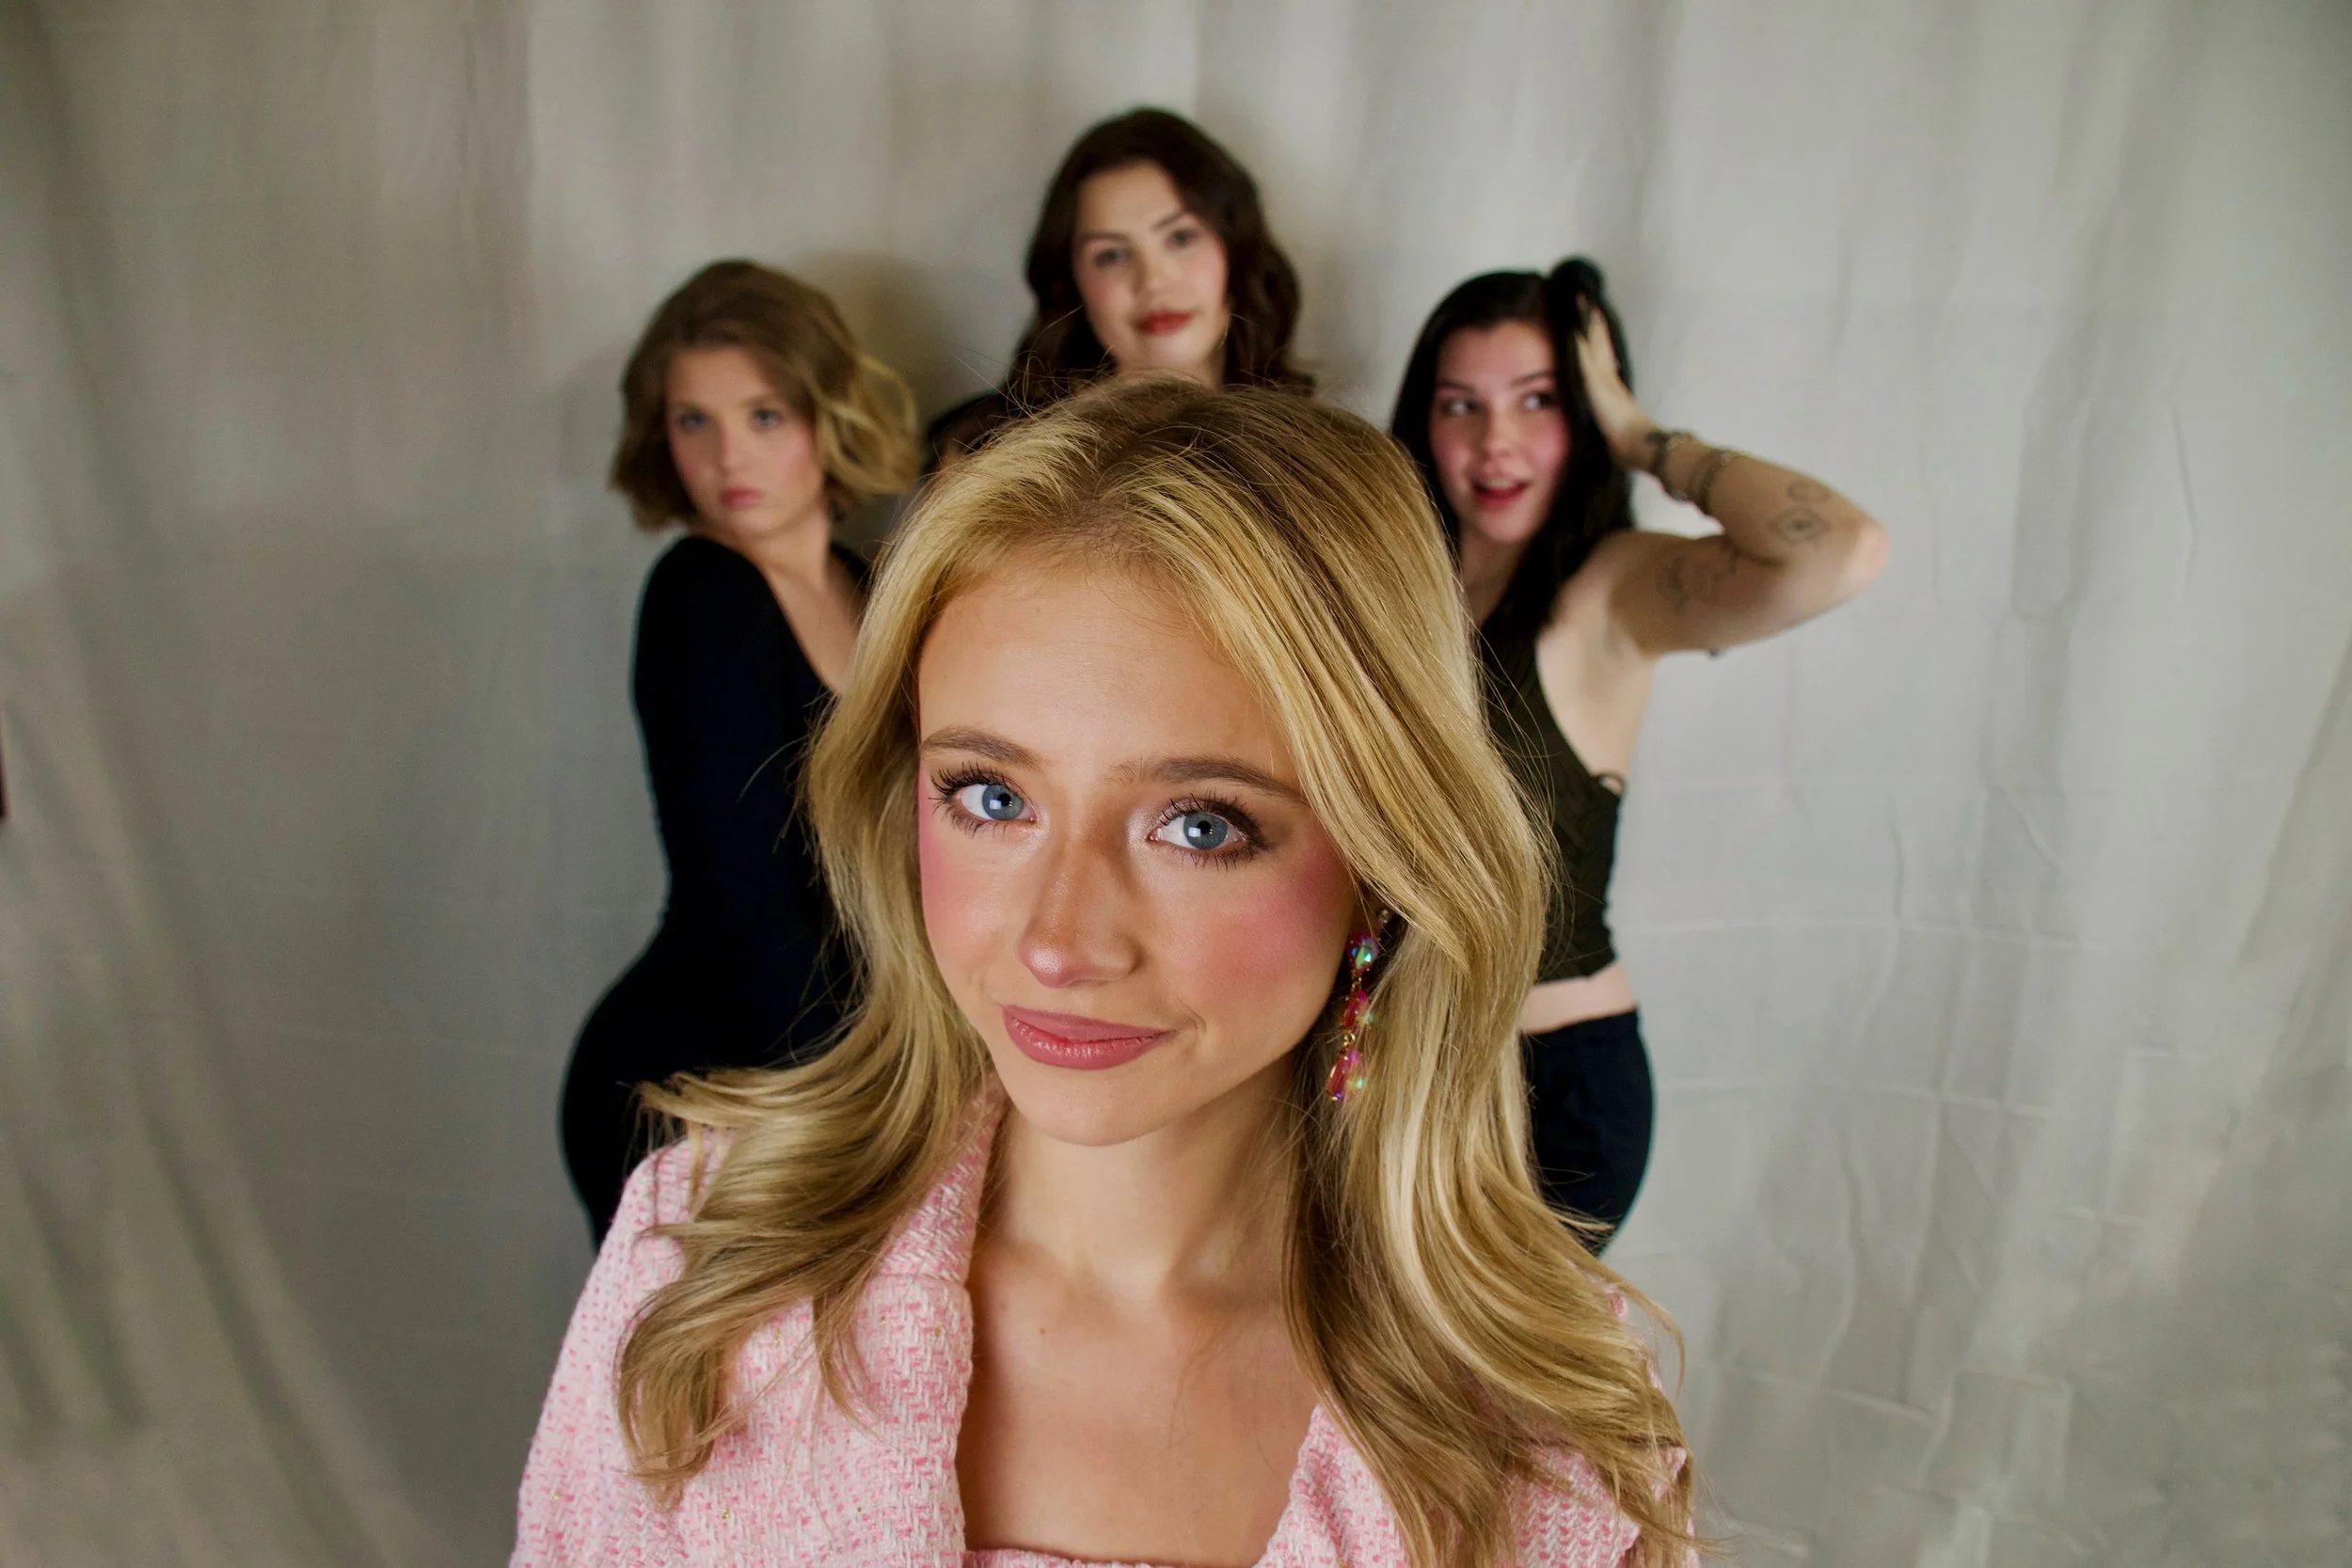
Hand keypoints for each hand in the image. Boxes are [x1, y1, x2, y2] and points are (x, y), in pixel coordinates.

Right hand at [1572, 306, 1656, 469]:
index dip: (1590, 316)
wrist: (1632, 442)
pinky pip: (1596, 382)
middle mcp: (1608, 374)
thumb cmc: (1614, 412)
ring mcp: (1609, 390)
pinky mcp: (1607, 407)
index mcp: (1604, 367)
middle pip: (1601, 345)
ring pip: (1601, 361)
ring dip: (1594, 347)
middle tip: (1587, 310)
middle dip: (1594, 327)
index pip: (1596, 334)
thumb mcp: (1595, 381)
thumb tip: (1575, 330)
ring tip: (1586, 336)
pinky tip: (1592, 375)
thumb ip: (1584, 357)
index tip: (1584, 296)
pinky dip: (1593, 372)